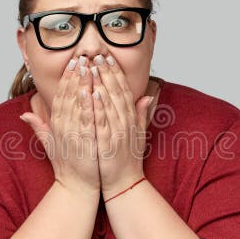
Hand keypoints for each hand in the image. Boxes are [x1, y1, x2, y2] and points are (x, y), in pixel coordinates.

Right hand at [19, 56, 99, 194]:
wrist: (76, 188)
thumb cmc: (67, 166)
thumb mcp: (51, 144)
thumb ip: (39, 127)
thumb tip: (24, 114)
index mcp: (56, 126)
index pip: (61, 96)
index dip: (67, 78)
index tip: (73, 62)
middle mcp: (62, 128)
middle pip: (68, 96)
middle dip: (75, 75)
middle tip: (82, 56)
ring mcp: (72, 135)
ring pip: (76, 105)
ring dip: (82, 85)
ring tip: (89, 67)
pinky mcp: (83, 144)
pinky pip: (86, 121)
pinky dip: (88, 106)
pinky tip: (93, 92)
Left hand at [89, 54, 153, 198]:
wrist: (125, 183)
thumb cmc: (128, 159)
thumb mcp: (138, 133)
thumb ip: (140, 114)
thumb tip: (148, 96)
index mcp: (131, 118)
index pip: (123, 90)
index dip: (115, 72)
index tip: (107, 58)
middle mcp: (126, 122)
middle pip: (116, 92)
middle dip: (107, 72)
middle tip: (97, 54)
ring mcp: (117, 132)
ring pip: (109, 103)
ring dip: (100, 83)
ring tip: (91, 66)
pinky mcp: (107, 143)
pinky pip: (102, 121)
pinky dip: (97, 107)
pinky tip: (91, 93)